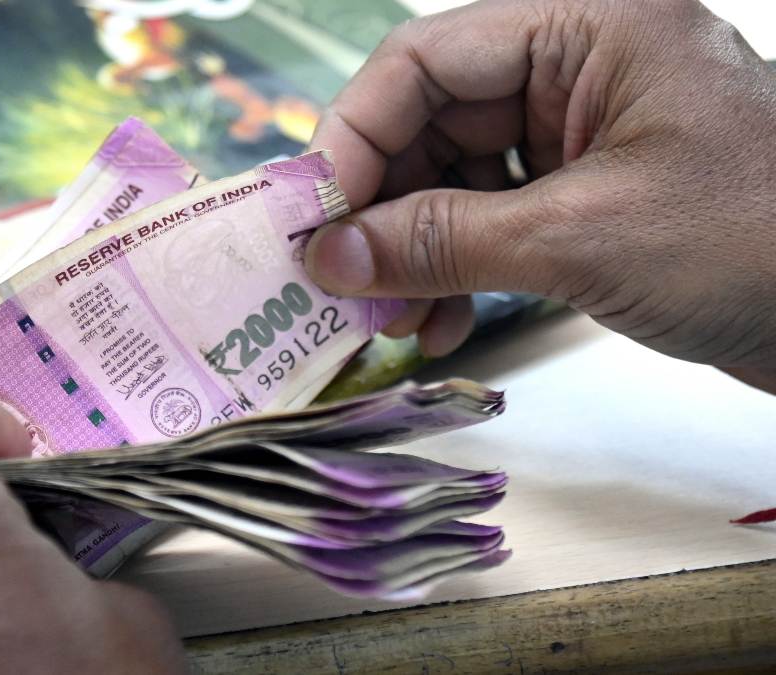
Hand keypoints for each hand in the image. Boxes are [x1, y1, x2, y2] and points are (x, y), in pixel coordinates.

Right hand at [305, 0, 775, 387]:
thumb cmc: (757, 247)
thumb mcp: (581, 240)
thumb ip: (443, 241)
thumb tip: (329, 257)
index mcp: (587, 26)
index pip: (426, 59)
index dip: (353, 136)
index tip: (313, 219)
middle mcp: (578, 67)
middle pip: (430, 121)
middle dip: (381, 209)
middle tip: (338, 283)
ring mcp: (582, 132)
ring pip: (453, 177)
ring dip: (412, 252)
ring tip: (387, 318)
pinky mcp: (588, 193)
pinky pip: (492, 218)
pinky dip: (456, 270)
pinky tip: (436, 324)